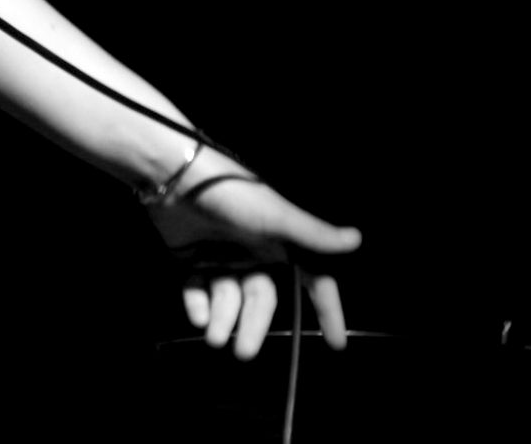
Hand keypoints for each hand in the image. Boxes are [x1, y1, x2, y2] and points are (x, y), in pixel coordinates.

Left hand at [143, 147, 361, 360]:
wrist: (174, 177)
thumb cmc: (231, 193)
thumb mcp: (276, 215)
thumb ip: (313, 235)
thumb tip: (357, 239)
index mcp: (280, 240)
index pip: (312, 279)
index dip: (326, 308)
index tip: (335, 343)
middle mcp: (253, 251)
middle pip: (261, 299)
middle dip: (252, 326)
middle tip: (243, 353)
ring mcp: (221, 254)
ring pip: (228, 298)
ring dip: (222, 319)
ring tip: (213, 338)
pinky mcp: (190, 256)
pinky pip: (198, 289)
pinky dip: (197, 305)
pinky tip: (196, 316)